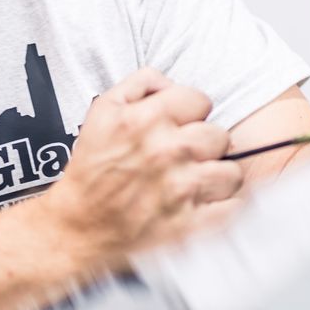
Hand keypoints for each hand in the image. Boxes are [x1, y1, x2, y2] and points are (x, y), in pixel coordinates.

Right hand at [36, 68, 242, 269]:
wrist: (78, 226)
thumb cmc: (92, 169)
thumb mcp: (103, 110)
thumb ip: (141, 83)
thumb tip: (172, 83)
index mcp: (146, 119)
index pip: (201, 100)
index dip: (192, 113)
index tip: (181, 128)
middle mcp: (166, 151)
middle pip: (220, 135)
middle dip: (205, 145)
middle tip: (187, 158)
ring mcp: (181, 189)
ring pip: (230, 173)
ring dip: (217, 178)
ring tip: (196, 183)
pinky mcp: (190, 224)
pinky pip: (231, 208)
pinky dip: (223, 208)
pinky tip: (204, 206)